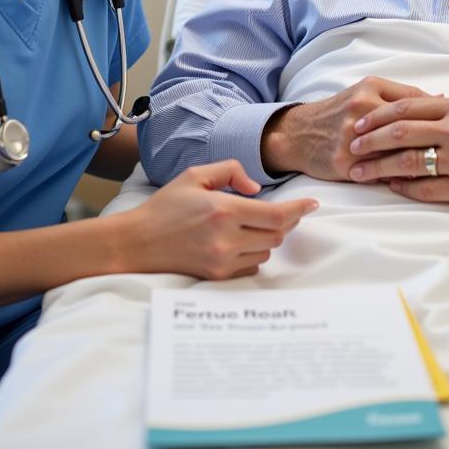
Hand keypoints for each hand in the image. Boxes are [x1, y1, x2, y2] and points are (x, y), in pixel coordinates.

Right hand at [116, 160, 317, 279]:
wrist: (136, 243)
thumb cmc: (165, 206)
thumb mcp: (195, 175)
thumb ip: (231, 172)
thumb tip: (257, 190)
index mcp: (223, 210)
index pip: (276, 215)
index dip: (299, 209)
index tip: (312, 204)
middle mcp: (226, 238)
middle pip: (277, 234)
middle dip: (284, 221)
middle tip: (282, 210)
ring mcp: (222, 261)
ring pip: (267, 250)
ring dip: (268, 236)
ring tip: (250, 224)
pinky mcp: (217, 276)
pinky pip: (251, 265)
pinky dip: (253, 252)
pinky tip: (239, 241)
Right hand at [261, 77, 427, 180]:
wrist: (299, 134)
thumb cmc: (338, 112)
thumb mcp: (366, 92)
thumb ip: (402, 94)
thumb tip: (443, 99)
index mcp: (369, 89)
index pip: (415, 101)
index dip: (439, 116)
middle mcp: (361, 110)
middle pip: (409, 128)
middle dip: (434, 141)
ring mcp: (352, 139)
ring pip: (396, 152)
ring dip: (421, 162)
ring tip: (441, 168)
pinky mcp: (345, 163)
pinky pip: (381, 173)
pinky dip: (400, 177)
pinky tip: (417, 181)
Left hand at [346, 96, 448, 210]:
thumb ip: (442, 110)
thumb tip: (403, 111)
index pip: (405, 107)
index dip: (376, 116)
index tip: (357, 124)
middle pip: (400, 133)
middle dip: (369, 141)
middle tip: (351, 148)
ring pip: (408, 163)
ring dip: (378, 168)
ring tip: (359, 172)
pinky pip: (426, 189)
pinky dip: (403, 187)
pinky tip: (390, 187)